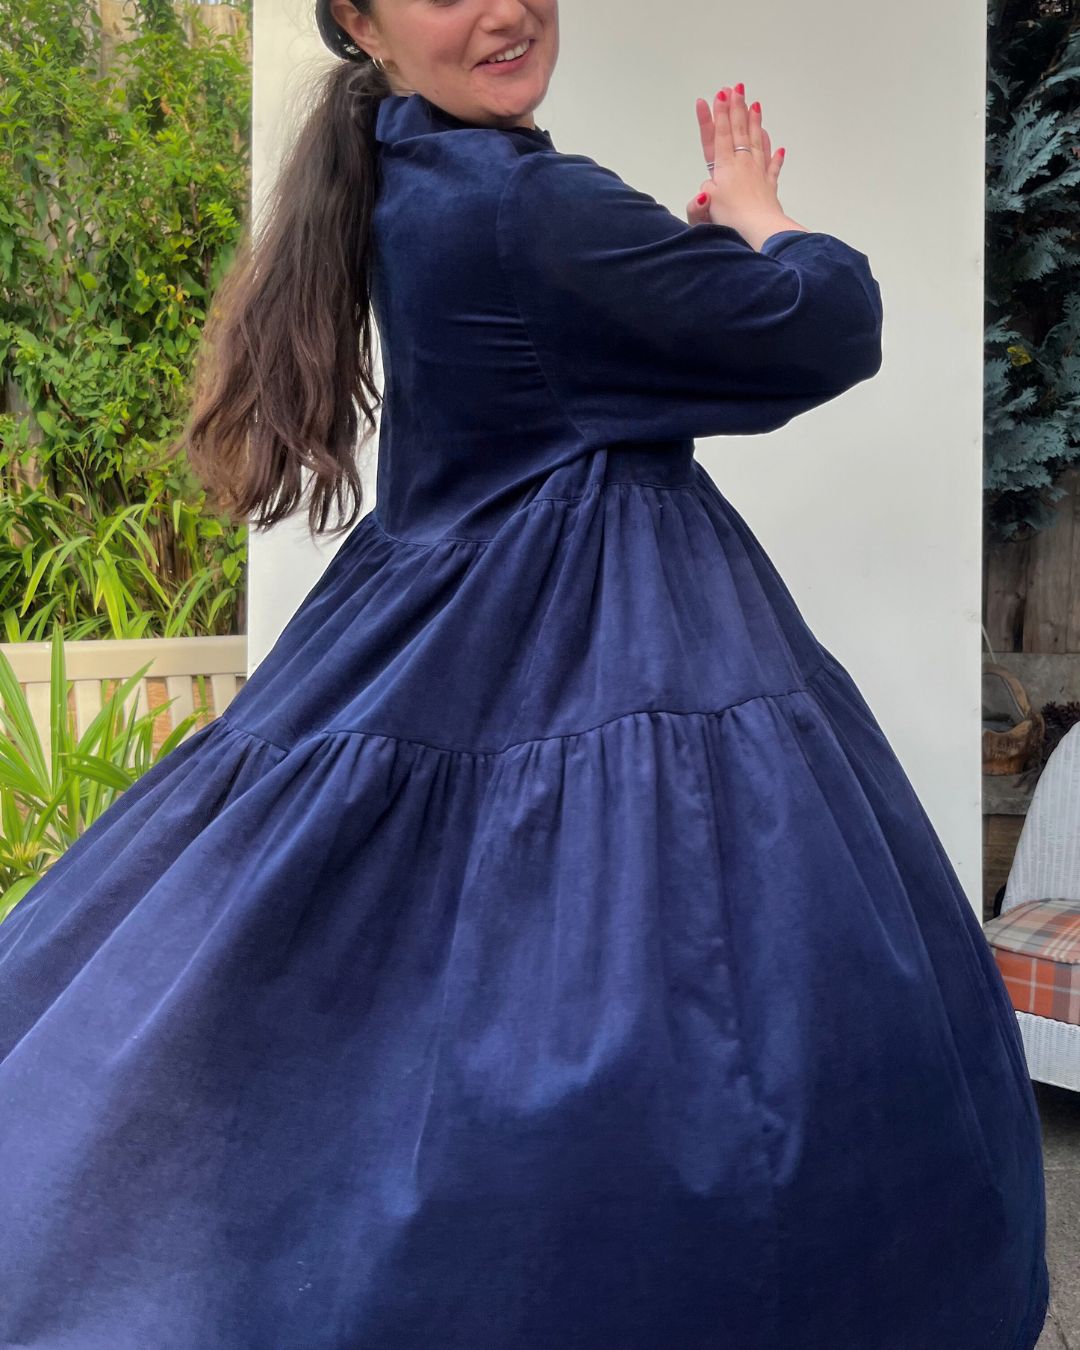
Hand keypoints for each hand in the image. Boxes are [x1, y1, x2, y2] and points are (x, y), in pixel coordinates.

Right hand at [685, 85, 788, 235]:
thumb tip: (707, 189)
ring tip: (755, 104)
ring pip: (756, 142)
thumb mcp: (705, 207)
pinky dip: (776, 157)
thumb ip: (702, 195)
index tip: (718, 96)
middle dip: (736, 108)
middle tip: (737, 88)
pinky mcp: (769, 187)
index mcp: (724, 167)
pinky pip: (773, 168)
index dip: (717, 115)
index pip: (719, 135)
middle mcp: (742, 165)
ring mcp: (758, 174)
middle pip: (738, 131)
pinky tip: (780, 148)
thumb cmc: (731, 218)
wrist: (759, 230)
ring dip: (755, 123)